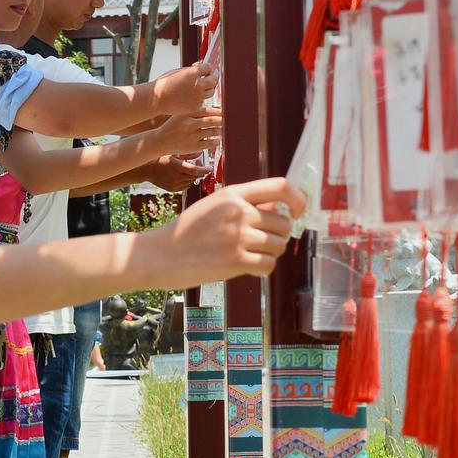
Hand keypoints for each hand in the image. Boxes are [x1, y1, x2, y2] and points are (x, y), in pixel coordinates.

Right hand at [143, 155, 207, 192]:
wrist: (146, 170)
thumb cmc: (159, 158)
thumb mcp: (173, 153)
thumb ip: (187, 155)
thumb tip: (199, 154)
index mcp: (177, 166)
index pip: (195, 171)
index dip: (205, 170)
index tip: (210, 168)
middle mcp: (176, 177)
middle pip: (195, 177)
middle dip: (200, 172)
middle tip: (201, 165)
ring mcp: (174, 184)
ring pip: (191, 182)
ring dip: (194, 176)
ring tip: (190, 169)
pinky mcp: (172, 189)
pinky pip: (185, 186)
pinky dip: (188, 181)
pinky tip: (184, 175)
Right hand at [149, 61, 216, 116]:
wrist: (157, 99)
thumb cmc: (165, 84)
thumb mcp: (178, 71)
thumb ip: (191, 70)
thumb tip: (200, 66)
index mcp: (194, 73)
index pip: (208, 67)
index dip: (206, 68)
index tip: (205, 70)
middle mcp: (199, 84)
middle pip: (214, 80)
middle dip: (211, 78)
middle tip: (209, 78)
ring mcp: (198, 96)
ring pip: (211, 91)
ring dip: (208, 89)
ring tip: (201, 88)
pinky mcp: (196, 106)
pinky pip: (203, 101)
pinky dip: (200, 98)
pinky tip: (193, 96)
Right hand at [152, 109, 222, 158]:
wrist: (160, 141)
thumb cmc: (173, 126)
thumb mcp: (181, 115)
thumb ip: (196, 112)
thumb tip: (217, 109)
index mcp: (187, 113)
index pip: (208, 110)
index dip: (220, 111)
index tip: (228, 112)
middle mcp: (190, 123)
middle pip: (212, 120)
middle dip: (224, 120)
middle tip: (231, 121)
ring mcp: (192, 135)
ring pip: (213, 131)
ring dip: (221, 131)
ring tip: (224, 130)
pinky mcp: (193, 146)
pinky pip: (210, 143)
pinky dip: (216, 141)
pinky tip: (216, 140)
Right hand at [156, 177, 302, 282]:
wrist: (158, 255)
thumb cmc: (185, 233)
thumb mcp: (213, 206)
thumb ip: (243, 205)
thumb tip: (278, 211)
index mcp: (233, 194)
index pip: (281, 187)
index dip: (298, 199)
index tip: (298, 212)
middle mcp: (240, 211)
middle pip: (284, 223)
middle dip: (278, 236)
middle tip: (261, 244)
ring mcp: (239, 236)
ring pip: (279, 245)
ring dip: (270, 254)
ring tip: (250, 256)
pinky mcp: (237, 261)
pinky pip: (269, 265)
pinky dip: (263, 270)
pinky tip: (248, 269)